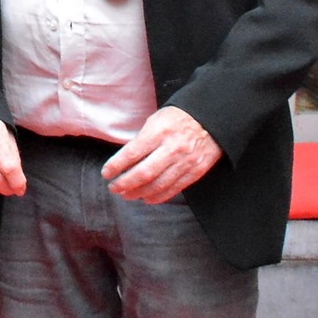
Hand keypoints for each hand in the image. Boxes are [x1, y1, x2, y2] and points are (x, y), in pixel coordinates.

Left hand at [102, 106, 219, 203]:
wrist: (211, 120)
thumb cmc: (178, 119)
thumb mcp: (156, 120)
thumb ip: (141, 139)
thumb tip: (124, 161)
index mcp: (159, 132)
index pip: (132, 153)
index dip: (116, 166)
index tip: (106, 173)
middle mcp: (172, 148)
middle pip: (144, 173)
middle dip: (125, 183)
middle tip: (113, 188)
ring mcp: (185, 162)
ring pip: (158, 185)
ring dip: (138, 193)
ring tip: (126, 194)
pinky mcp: (195, 172)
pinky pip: (174, 189)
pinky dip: (158, 197)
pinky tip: (146, 198)